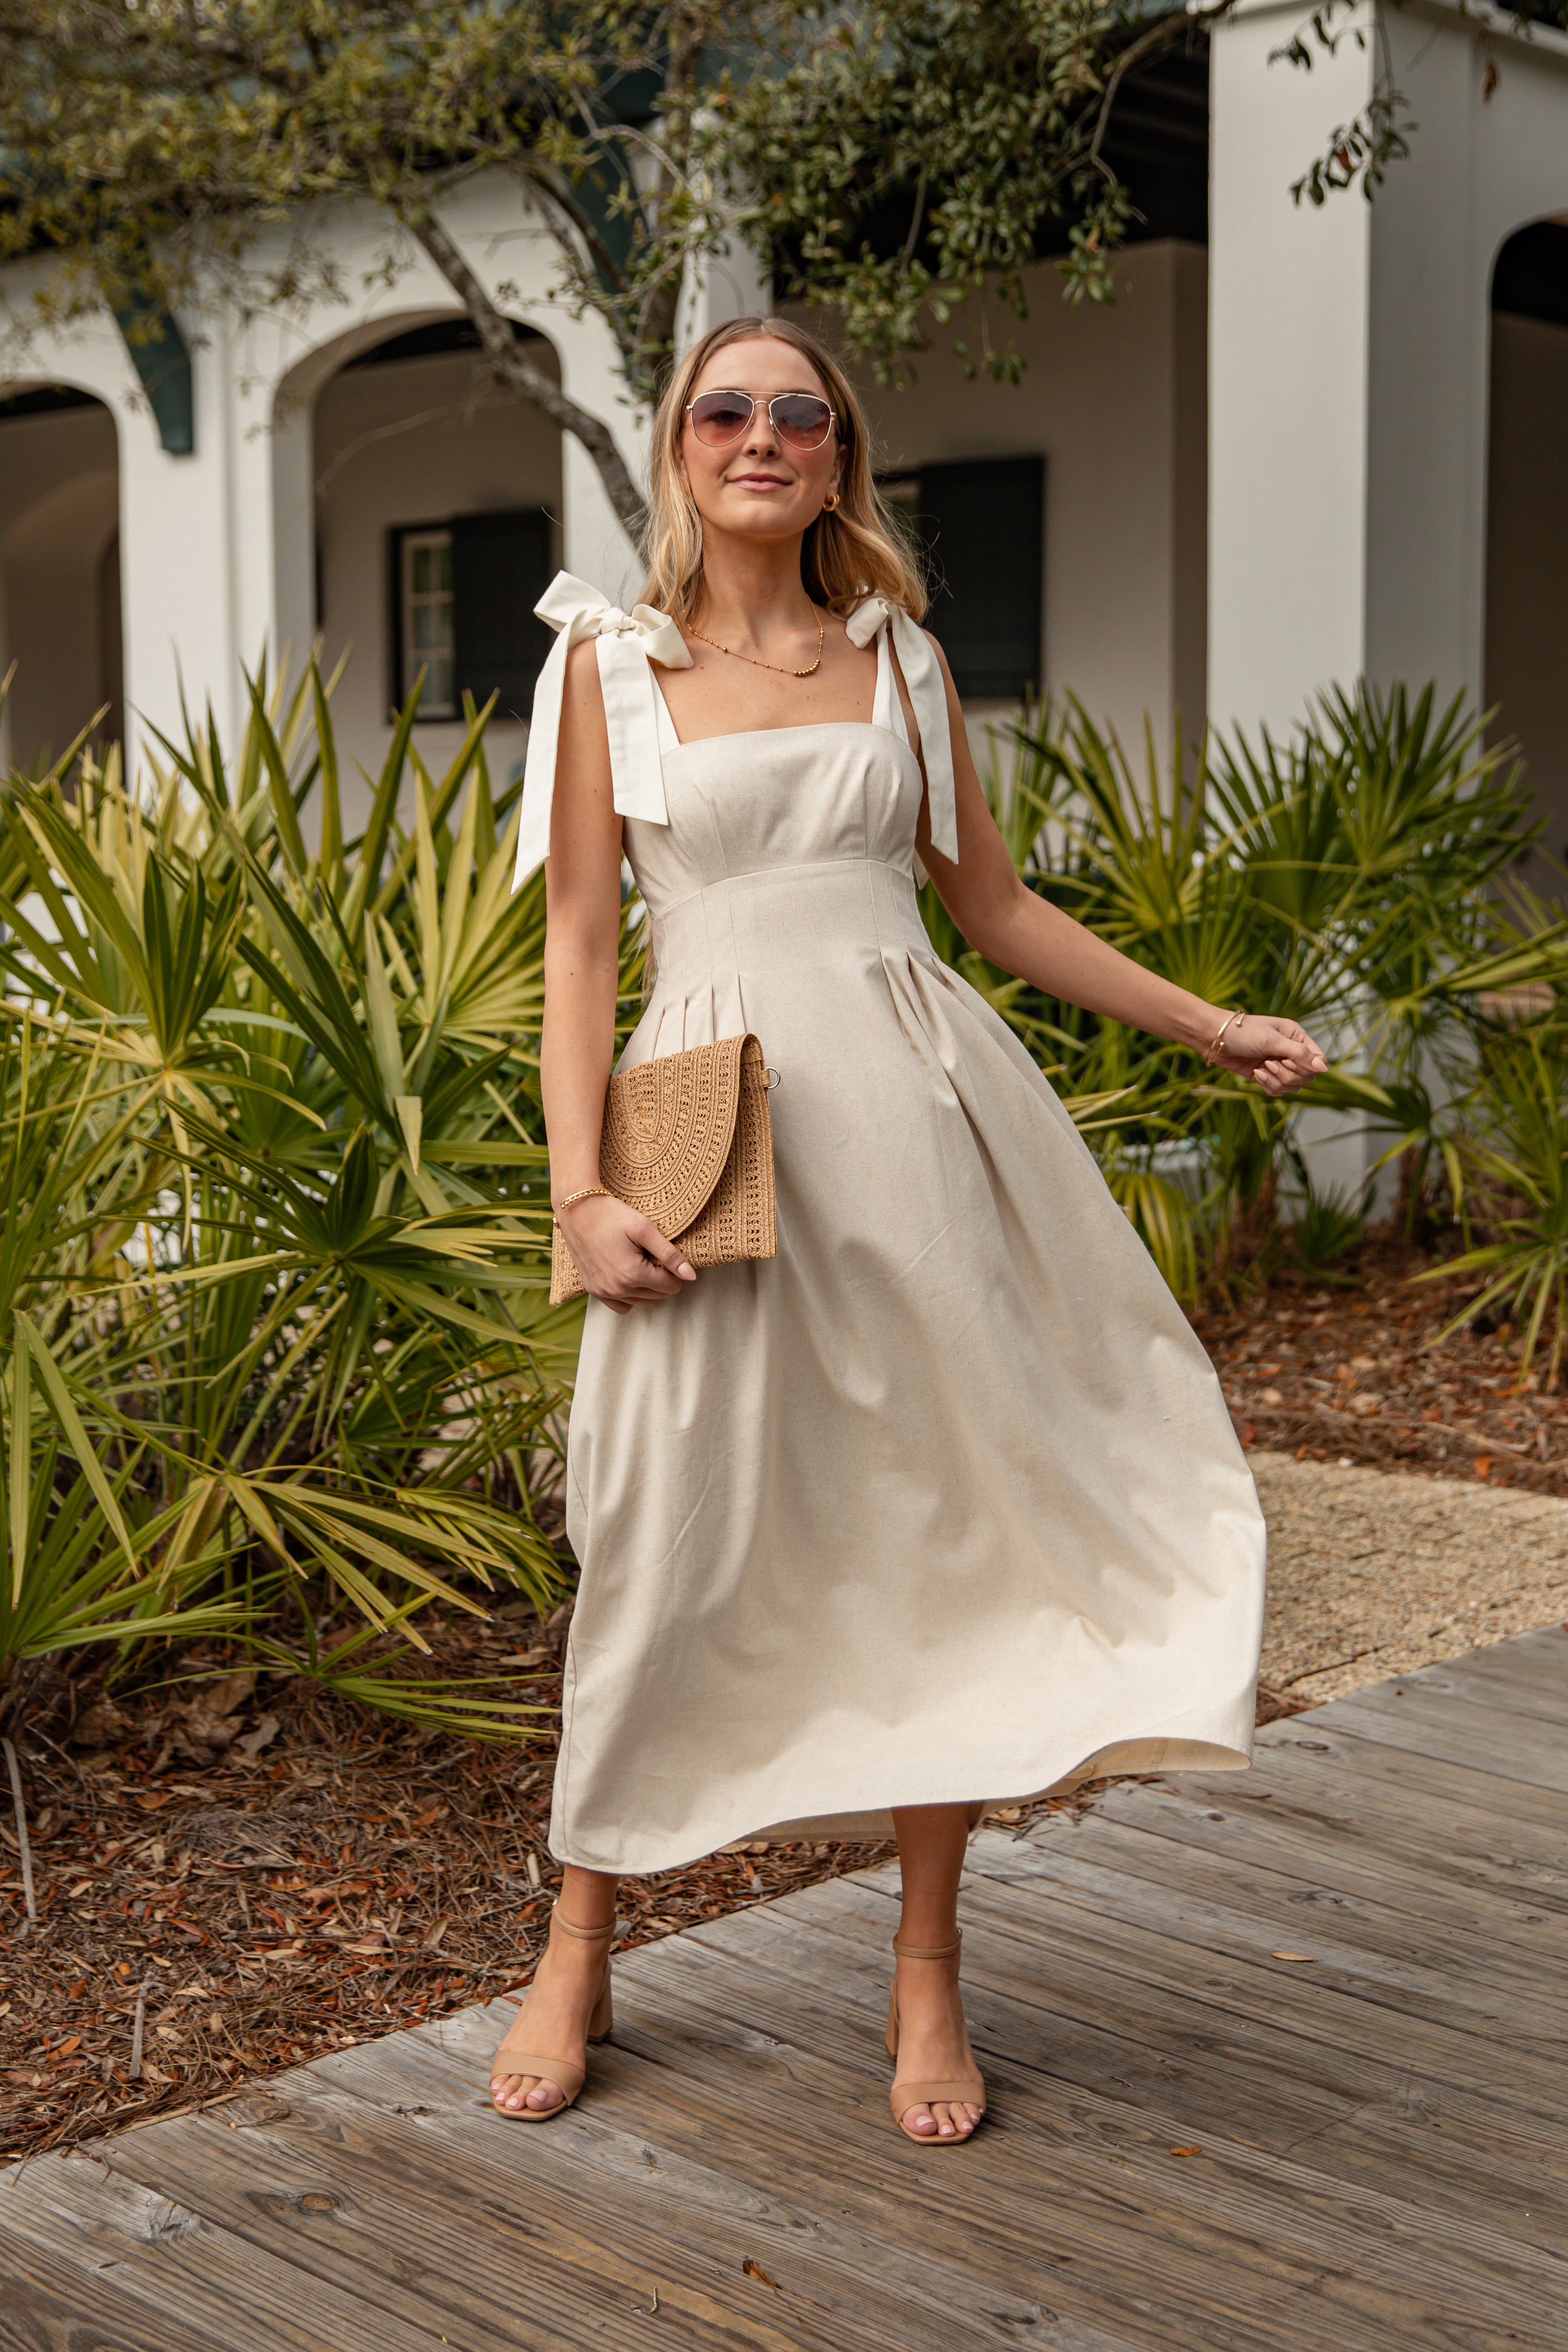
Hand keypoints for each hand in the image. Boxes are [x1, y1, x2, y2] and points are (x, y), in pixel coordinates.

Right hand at [557, 1193, 695, 1314]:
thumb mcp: (644, 1229)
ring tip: (641, 1264)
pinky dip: (629, 1297)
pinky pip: (620, 1306)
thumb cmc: (612, 1215)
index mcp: (633, 1274)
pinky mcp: (592, 1289)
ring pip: (640, 1302)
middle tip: (651, 1256)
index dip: (674, 1271)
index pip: (670, 1286)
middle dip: (661, 1279)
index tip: (665, 1255)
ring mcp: (603, 1292)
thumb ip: (669, 1254)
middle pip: (657, 1296)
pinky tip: (629, 1279)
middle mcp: (617, 1289)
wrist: (577, 1210)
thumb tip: (691, 1276)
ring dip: (647, 1288)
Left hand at [1208, 1013, 1327, 1096]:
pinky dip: (1268, 1086)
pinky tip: (1256, 1074)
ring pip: (1292, 1086)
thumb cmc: (1244, 1032)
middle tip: (1269, 1063)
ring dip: (1276, 1081)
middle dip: (1287, 1075)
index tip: (1287, 1061)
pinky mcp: (1266, 1076)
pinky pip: (1278, 1091)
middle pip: (1306, 1077)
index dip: (1307, 1067)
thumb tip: (1324, 1068)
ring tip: (1261, 1069)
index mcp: (1297, 1037)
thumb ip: (1299, 1054)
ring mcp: (1279, 1065)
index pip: (1318, 1060)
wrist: (1216, 1038)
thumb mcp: (1273, 1040)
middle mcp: (1291, 1052)